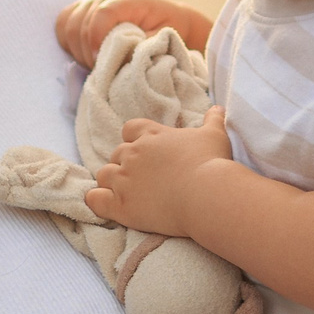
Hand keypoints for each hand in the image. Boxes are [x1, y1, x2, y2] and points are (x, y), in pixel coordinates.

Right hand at [54, 0, 214, 65]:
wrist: (169, 20)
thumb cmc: (167, 32)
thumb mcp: (163, 40)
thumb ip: (144, 46)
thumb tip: (123, 57)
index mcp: (129, 2)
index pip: (102, 15)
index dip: (96, 39)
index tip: (99, 60)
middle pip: (80, 22)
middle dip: (86, 51)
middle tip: (100, 68)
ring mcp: (94, 1)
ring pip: (68, 23)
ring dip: (77, 48)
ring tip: (94, 63)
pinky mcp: (84, 10)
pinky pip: (63, 23)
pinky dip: (68, 41)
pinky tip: (83, 53)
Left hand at [82, 106, 232, 235]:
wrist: (207, 194)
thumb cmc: (212, 162)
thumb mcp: (215, 135)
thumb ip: (213, 119)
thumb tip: (218, 107)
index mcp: (151, 134)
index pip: (130, 129)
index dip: (134, 140)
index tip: (145, 152)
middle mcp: (133, 154)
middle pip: (117, 154)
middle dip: (125, 164)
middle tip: (142, 179)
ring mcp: (124, 179)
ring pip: (104, 175)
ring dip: (111, 182)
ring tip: (126, 193)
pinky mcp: (120, 205)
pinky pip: (95, 200)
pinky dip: (97, 201)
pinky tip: (106, 206)